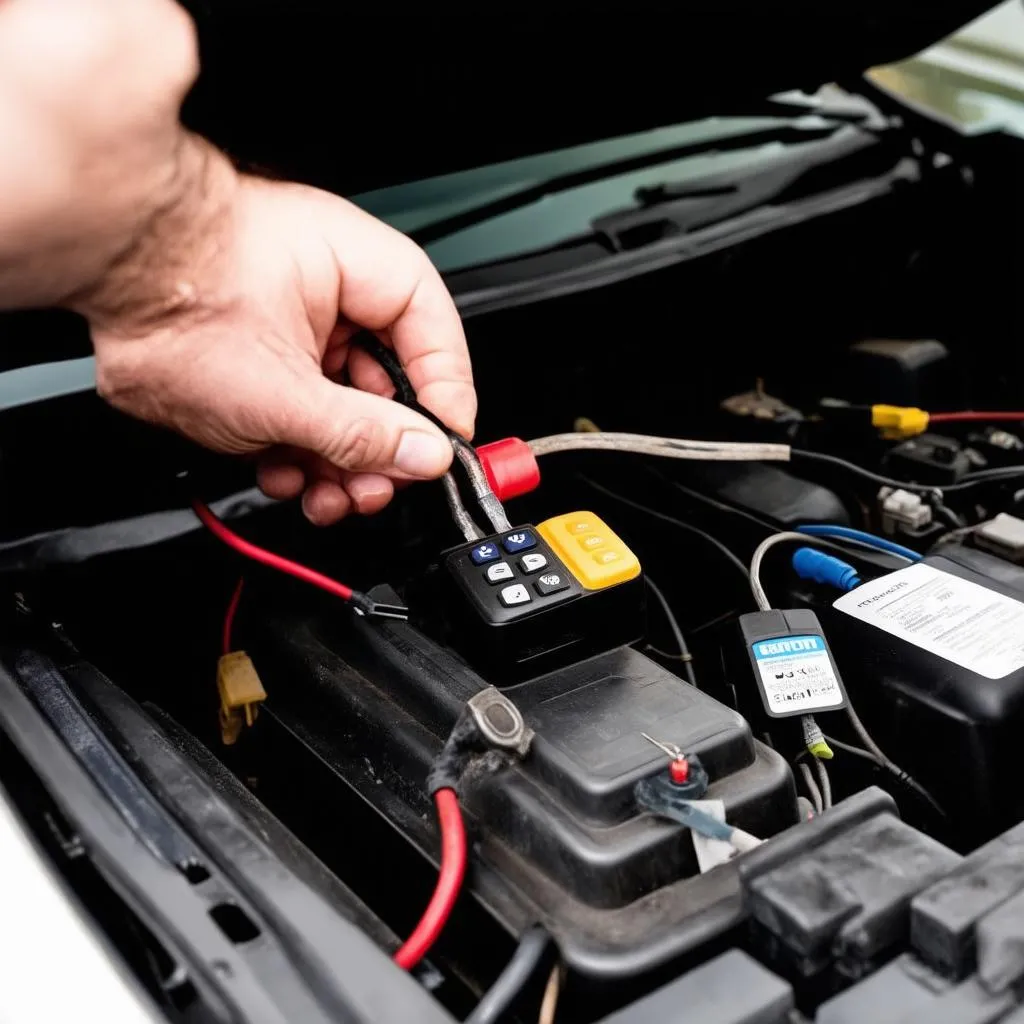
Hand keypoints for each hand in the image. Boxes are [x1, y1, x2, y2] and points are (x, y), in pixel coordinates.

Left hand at [79, 137, 475, 524]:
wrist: (100, 271)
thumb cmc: (179, 290)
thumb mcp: (286, 391)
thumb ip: (364, 433)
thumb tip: (423, 456)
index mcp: (363, 269)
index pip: (435, 336)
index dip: (444, 400)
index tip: (440, 451)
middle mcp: (336, 291)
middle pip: (389, 381)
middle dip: (378, 447)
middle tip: (374, 486)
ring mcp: (297, 321)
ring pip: (343, 403)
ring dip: (336, 459)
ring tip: (326, 494)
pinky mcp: (263, 351)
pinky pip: (302, 407)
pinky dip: (297, 447)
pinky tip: (286, 473)